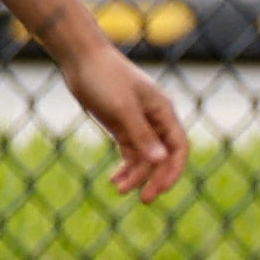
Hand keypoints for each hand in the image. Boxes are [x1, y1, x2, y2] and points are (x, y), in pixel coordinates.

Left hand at [57, 37, 189, 201]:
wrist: (80, 58)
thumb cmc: (104, 78)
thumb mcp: (122, 108)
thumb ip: (141, 134)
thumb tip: (160, 160)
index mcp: (163, 112)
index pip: (178, 148)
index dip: (173, 170)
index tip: (160, 189)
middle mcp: (154, 119)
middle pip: (163, 156)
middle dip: (155, 178)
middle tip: (144, 200)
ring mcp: (137, 123)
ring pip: (144, 156)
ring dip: (136, 174)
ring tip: (119, 189)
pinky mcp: (120, 124)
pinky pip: (129, 151)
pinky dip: (125, 166)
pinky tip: (114, 179)